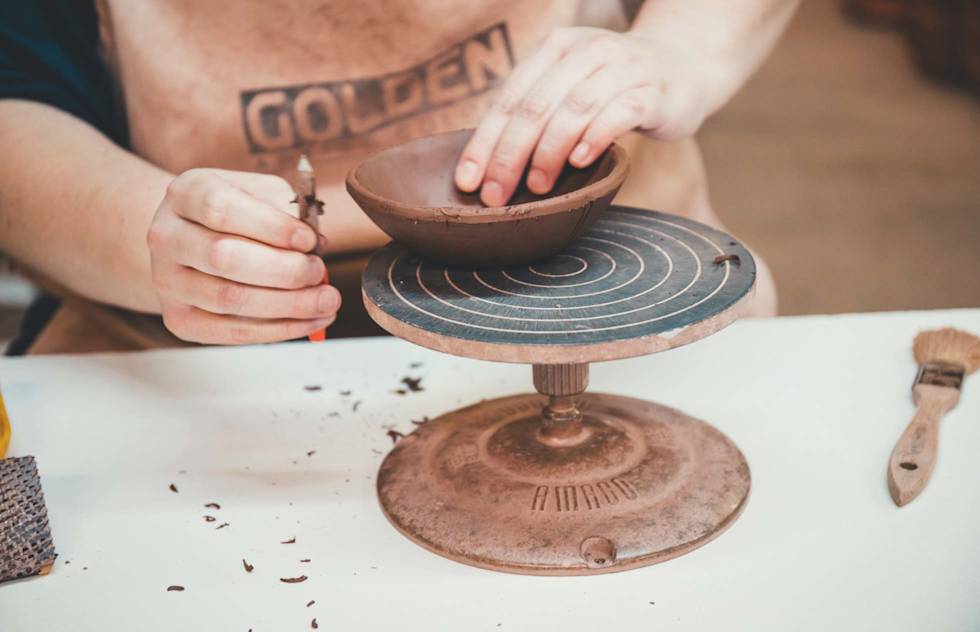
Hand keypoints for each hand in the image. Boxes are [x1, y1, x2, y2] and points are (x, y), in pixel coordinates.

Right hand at [147, 168, 339, 343]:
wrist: (192, 239)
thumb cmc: (236, 213)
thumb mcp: (259, 193)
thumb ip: (287, 210)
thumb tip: (315, 243)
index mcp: (186, 194)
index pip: (222, 209)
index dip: (272, 228)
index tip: (309, 240)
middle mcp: (167, 237)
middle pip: (224, 258)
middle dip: (284, 270)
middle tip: (319, 272)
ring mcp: (167, 282)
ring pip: (230, 300)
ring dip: (288, 304)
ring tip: (326, 300)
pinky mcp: (180, 320)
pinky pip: (232, 332)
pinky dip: (279, 329)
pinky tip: (311, 320)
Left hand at [455, 27, 715, 205]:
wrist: (683, 68)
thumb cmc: (613, 90)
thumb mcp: (569, 91)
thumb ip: (536, 115)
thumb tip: (487, 169)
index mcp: (556, 49)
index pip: (510, 98)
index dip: (485, 142)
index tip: (468, 183)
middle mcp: (587, 52)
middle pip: (536, 105)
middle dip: (510, 154)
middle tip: (496, 195)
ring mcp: (622, 68)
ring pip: (574, 108)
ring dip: (549, 151)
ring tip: (536, 186)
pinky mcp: (653, 92)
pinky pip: (619, 113)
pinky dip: (595, 137)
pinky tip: (579, 161)